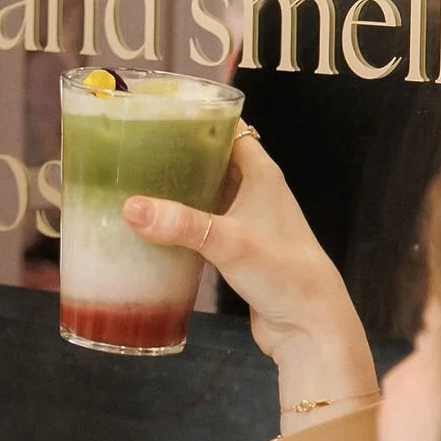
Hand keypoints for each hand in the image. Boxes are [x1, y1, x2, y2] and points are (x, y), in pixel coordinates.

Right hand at [123, 127, 379, 428]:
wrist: (311, 327)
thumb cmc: (283, 273)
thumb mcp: (230, 242)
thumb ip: (181, 224)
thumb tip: (129, 208)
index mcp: (262, 175)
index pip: (229, 130)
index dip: (199, 117)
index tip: (158, 112)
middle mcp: (255, 192)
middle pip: (212, 160)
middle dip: (178, 153)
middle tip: (131, 148)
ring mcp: (246, 222)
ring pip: (206, 194)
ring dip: (177, 189)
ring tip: (132, 181)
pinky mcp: (235, 251)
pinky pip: (202, 225)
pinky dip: (180, 221)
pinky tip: (150, 226)